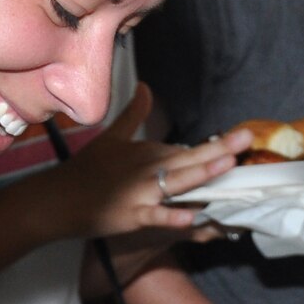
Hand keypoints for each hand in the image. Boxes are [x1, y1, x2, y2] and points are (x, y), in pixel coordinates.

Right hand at [61, 85, 251, 237]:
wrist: (57, 198)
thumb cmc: (86, 169)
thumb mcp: (112, 137)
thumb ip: (134, 113)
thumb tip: (146, 86)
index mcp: (150, 153)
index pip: (190, 149)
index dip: (218, 144)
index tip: (244, 136)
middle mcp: (149, 170)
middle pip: (189, 160)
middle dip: (219, 150)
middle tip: (246, 139)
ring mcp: (141, 193)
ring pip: (177, 183)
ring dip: (202, 174)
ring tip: (226, 165)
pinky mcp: (130, 215)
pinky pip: (155, 215)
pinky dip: (171, 215)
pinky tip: (190, 217)